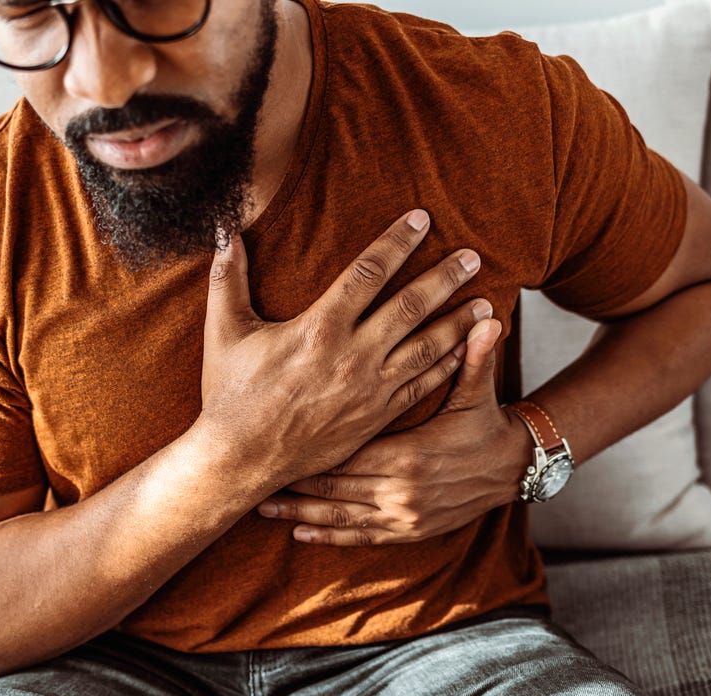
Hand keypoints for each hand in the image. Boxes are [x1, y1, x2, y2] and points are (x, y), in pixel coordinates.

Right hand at [198, 210, 488, 488]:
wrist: (241, 460)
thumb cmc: (230, 395)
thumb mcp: (224, 332)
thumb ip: (228, 279)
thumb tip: (225, 231)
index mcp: (318, 327)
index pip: (368, 272)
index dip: (397, 242)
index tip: (421, 220)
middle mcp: (352, 356)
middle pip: (410, 306)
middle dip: (445, 278)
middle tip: (473, 256)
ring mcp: (369, 389)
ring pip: (425, 347)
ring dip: (457, 323)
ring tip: (485, 303)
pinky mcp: (375, 417)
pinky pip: (420, 387)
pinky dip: (445, 366)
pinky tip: (463, 352)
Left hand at [257, 315, 531, 545]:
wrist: (515, 470)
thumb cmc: (487, 424)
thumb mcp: (478, 392)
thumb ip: (473, 357)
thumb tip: (487, 317)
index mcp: (409, 455)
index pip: (346, 450)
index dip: (308, 449)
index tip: (273, 441)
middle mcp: (401, 491)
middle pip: (334, 485)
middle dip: (293, 482)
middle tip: (252, 476)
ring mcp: (404, 516)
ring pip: (340, 515)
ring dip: (300, 513)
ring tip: (263, 509)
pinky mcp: (410, 532)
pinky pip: (361, 536)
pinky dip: (330, 534)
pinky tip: (301, 533)